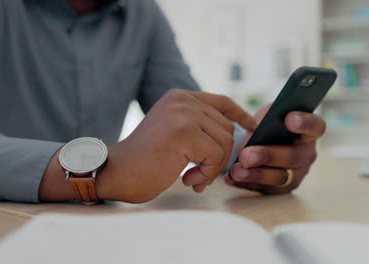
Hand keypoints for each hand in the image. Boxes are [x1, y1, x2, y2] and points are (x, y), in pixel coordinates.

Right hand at [93, 90, 255, 202]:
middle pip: (226, 128)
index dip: (240, 114)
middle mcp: (183, 100)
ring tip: (193, 178)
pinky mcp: (185, 132)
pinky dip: (207, 174)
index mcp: (179, 97)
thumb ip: (196, 126)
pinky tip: (188, 179)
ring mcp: (184, 114)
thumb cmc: (144, 160)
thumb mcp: (172, 131)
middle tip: (201, 175)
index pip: (221, 102)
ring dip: (212, 168)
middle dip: (220, 156)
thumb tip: (232, 132)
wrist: (117, 172)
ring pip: (224, 143)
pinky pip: (216, 156)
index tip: (251, 126)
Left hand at [224, 104, 325, 193]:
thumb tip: (257, 124)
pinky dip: (245, 184)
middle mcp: (307, 154)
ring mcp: (297, 173)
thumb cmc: (268, 125)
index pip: (315, 126)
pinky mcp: (282, 188)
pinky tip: (230, 179)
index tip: (289, 119)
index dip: (304, 123)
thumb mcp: (269, 115)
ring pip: (279, 177)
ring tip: (236, 171)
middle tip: (246, 155)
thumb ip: (269, 117)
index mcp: (309, 131)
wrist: (261, 141)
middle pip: (293, 157)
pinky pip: (265, 189)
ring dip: (255, 174)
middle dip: (267, 156)